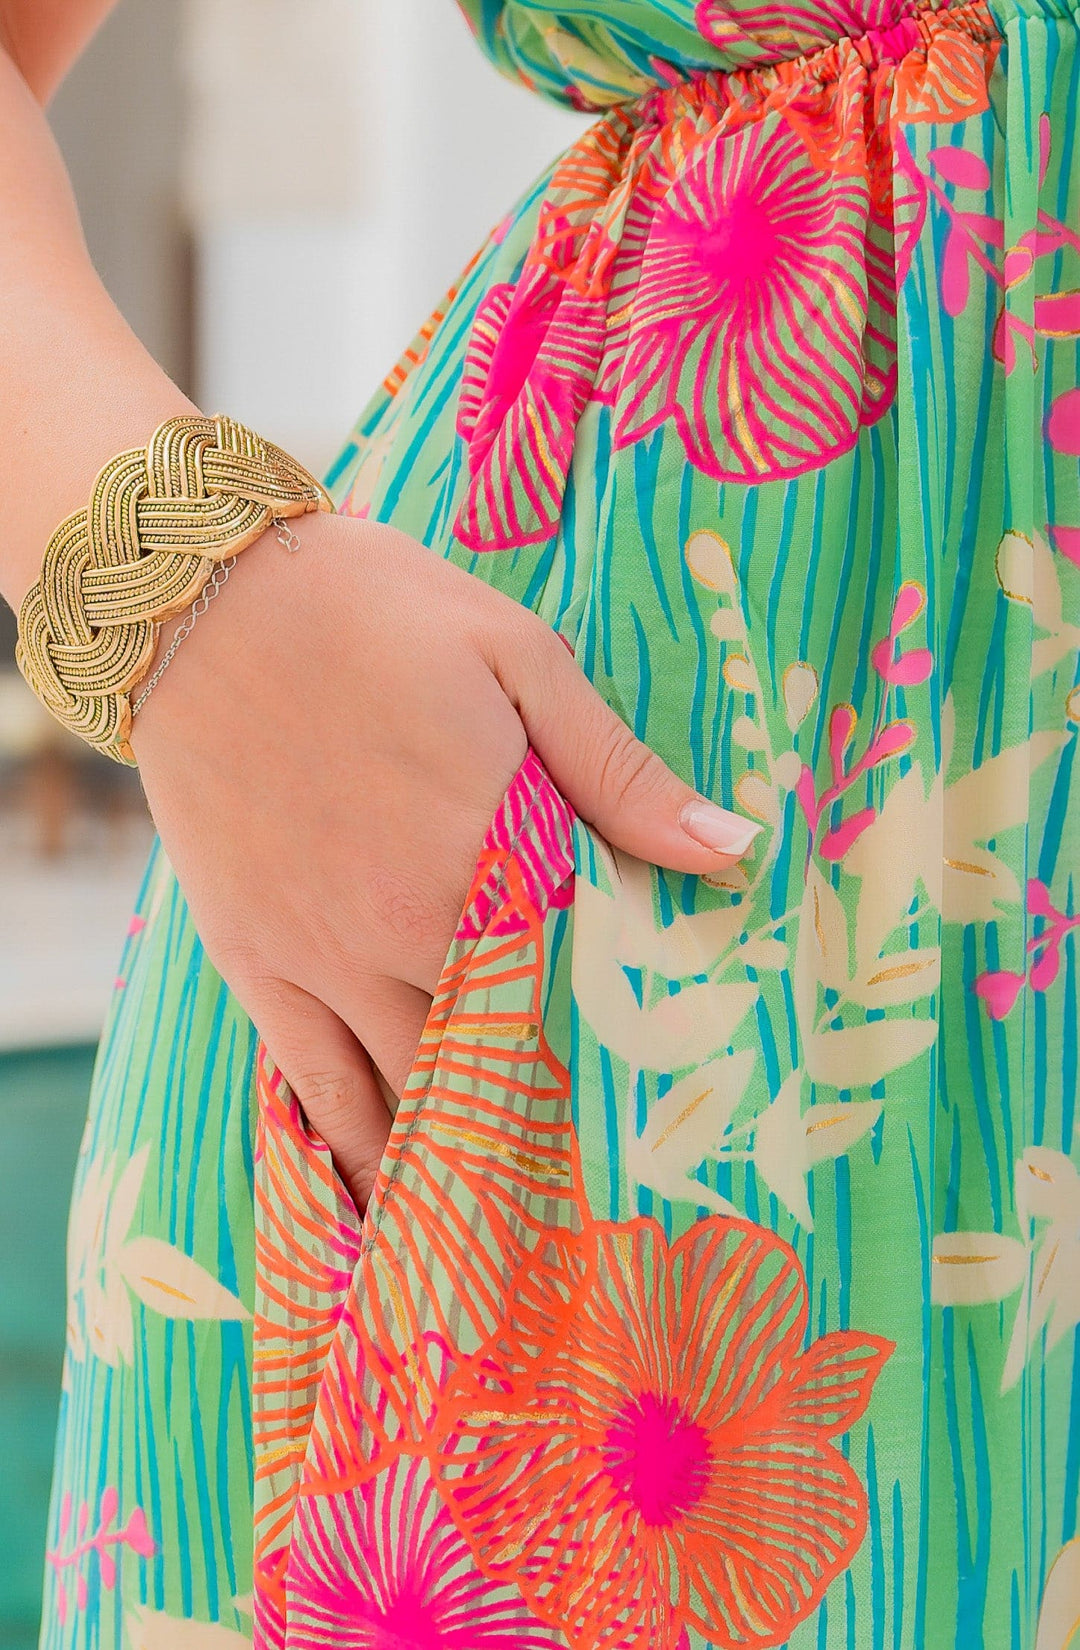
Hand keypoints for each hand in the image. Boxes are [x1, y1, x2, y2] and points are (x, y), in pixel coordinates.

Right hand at [130, 512, 761, 1211]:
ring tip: (512, 1242)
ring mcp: (322, 956)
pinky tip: (383, 1205)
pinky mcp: (253, 959)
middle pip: (502, 1063)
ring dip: (462, 1164)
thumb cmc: (376, 613)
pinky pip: (308, 1085)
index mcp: (488, 857)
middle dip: (556, 1131)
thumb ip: (619, 772)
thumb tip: (732, 850)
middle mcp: (407, 931)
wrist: (201, 596)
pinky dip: (351, 1152)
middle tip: (608, 1206)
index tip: (672, 1127)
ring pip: (408, 1094)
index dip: (630, 1065)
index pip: (583, 994)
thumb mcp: (518, 659)